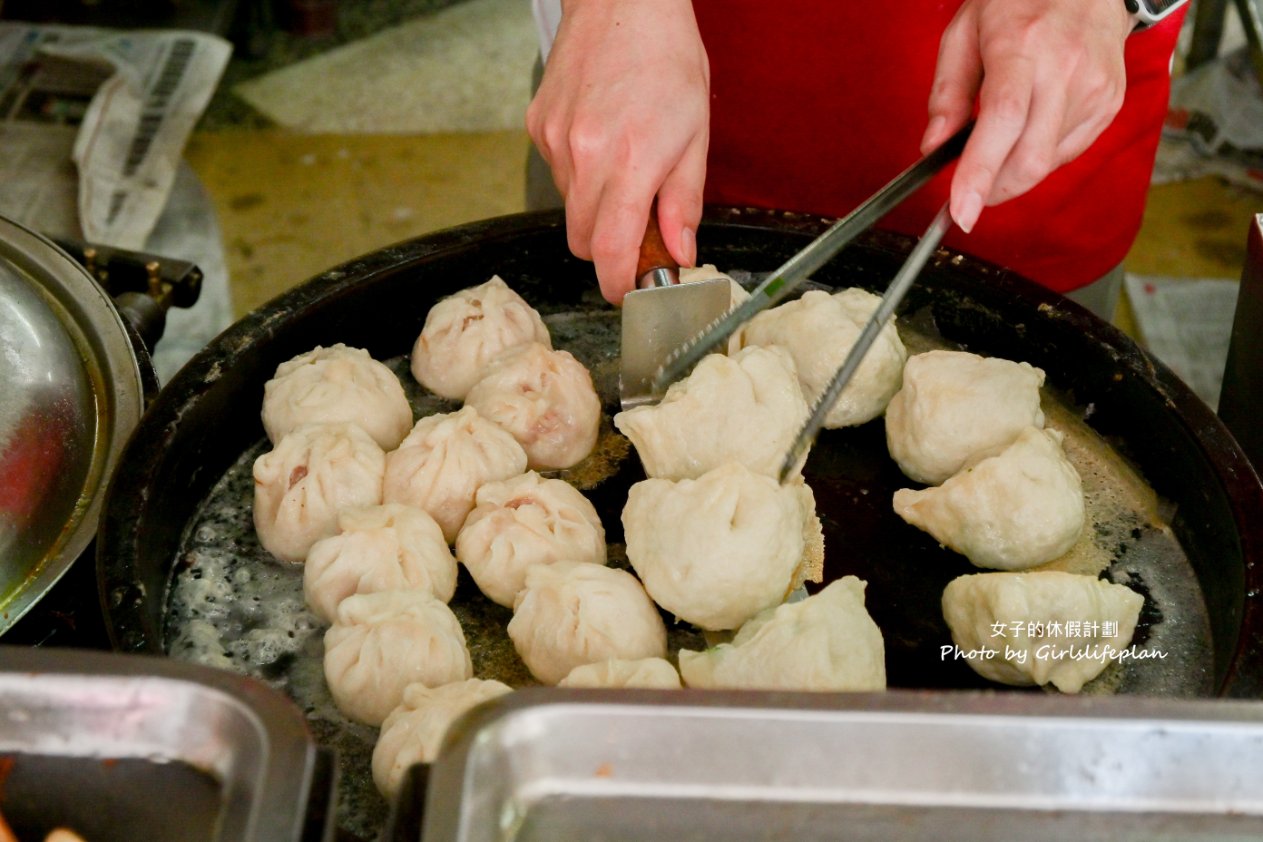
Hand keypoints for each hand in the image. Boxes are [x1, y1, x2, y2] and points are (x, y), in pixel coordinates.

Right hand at [526, 0, 709, 302]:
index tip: (628, 293)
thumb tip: (680, 252)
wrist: (623, 2)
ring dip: (595, 209)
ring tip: (624, 167)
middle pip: (582, 242)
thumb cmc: (667, 60)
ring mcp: (556, 141)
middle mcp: (586, 156)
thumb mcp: (695, 134)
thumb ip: (684, 202)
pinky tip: (602, 140)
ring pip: (569, 209)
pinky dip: (579, 175)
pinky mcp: (539, 126)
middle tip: (638, 233)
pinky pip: (558, 174)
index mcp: (631, 163)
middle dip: (608, 249)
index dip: (617, 285)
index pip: (610, 252)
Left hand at [921, 0, 1132, 232]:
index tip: (961, 211)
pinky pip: (1067, 154)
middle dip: (993, 189)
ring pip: (1047, 164)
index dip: (980, 173)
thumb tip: (933, 147)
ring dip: (1013, 174)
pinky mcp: (1108, 103)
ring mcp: (1094, 89)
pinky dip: (1039, 158)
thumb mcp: (965, 32)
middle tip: (968, 191)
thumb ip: (946, 92)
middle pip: (1029, 157)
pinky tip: (1028, 133)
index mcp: (1023, 46)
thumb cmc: (1020, 1)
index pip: (1003, 120)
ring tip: (998, 145)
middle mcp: (1065, 69)